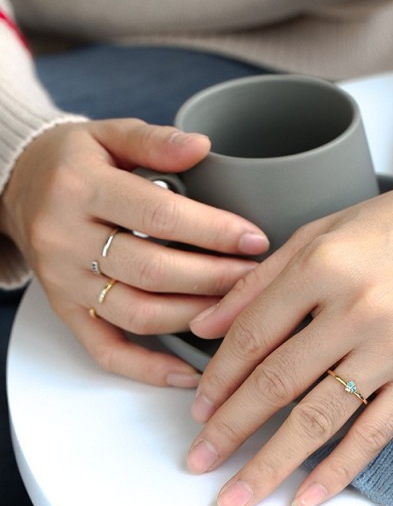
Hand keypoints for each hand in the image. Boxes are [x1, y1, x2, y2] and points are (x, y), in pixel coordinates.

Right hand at [0, 119, 268, 385]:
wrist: (17, 186)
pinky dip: (148, 368)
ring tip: (237, 308)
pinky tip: (189, 371)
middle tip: (256, 276)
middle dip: (214, 278)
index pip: (159, 216)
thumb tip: (201, 146)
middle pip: (153, 270)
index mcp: (81, 189)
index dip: (214, 231)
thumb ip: (154, 142)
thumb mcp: (109, 134)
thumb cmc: (72, 159)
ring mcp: (64, 282)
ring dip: (195, 316)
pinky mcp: (66, 310)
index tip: (254, 239)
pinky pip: (105, 349)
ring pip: (137, 313)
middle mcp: (67, 239)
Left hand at [184, 157, 392, 505]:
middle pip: (278, 382)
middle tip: (199, 460)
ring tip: (236, 495)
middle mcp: (357, 308)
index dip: (218, 377)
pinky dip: (338, 469)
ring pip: (319, 418)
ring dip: (271, 464)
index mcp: (323, 265)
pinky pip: (374, 432)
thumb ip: (260, 280)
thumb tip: (206, 324)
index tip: (200, 406)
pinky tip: (307, 496)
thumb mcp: (321, 233)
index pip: (253, 334)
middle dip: (230, 429)